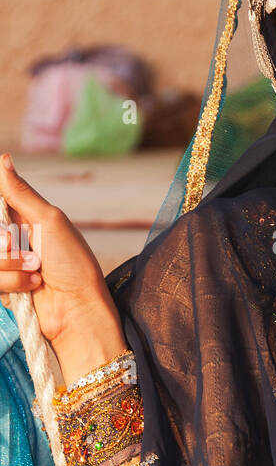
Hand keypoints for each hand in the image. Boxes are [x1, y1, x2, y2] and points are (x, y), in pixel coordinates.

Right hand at [0, 153, 123, 351]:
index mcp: (24, 217)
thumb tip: (3, 157)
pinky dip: (12, 282)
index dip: (0, 214)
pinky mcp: (4, 287)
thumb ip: (20, 192)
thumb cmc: (73, 262)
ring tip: (37, 272)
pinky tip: (33, 287)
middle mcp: (13, 239)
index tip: (11, 230)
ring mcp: (7, 264)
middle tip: (25, 249)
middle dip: (5, 243)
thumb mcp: (49, 220)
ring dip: (11, 265)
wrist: (77, 308)